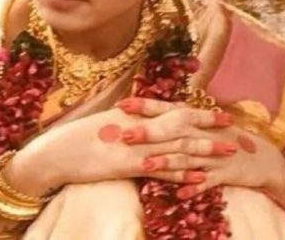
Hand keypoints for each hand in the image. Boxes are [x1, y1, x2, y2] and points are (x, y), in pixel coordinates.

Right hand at [4, 98, 235, 196]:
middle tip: (233, 129)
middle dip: (208, 126)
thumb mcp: (99, 124)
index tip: (217, 112)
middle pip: (179, 124)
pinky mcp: (126, 165)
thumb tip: (137, 119)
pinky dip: (183, 172)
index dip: (196, 111)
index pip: (168, 109)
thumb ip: (121, 121)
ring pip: (176, 145)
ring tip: (228, 151)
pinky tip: (201, 176)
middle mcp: (134, 125)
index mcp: (128, 113)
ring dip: (204, 148)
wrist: (51, 153)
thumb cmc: (70, 140)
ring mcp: (131, 145)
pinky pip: (161, 168)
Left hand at [119, 98, 284, 206]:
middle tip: (126, 135)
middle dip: (150, 133)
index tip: (121, 105)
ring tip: (145, 166)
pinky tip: (179, 193)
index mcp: (194, 120)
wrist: (262, 158)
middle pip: (173, 132)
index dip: (144, 106)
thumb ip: (174, 120)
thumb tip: (140, 114)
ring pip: (186, 158)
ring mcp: (214, 155)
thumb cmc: (223, 139)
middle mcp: (203, 134)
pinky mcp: (225, 174)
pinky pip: (207, 182)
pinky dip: (194, 188)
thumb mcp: (200, 126)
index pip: (166, 109)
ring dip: (166, 162)